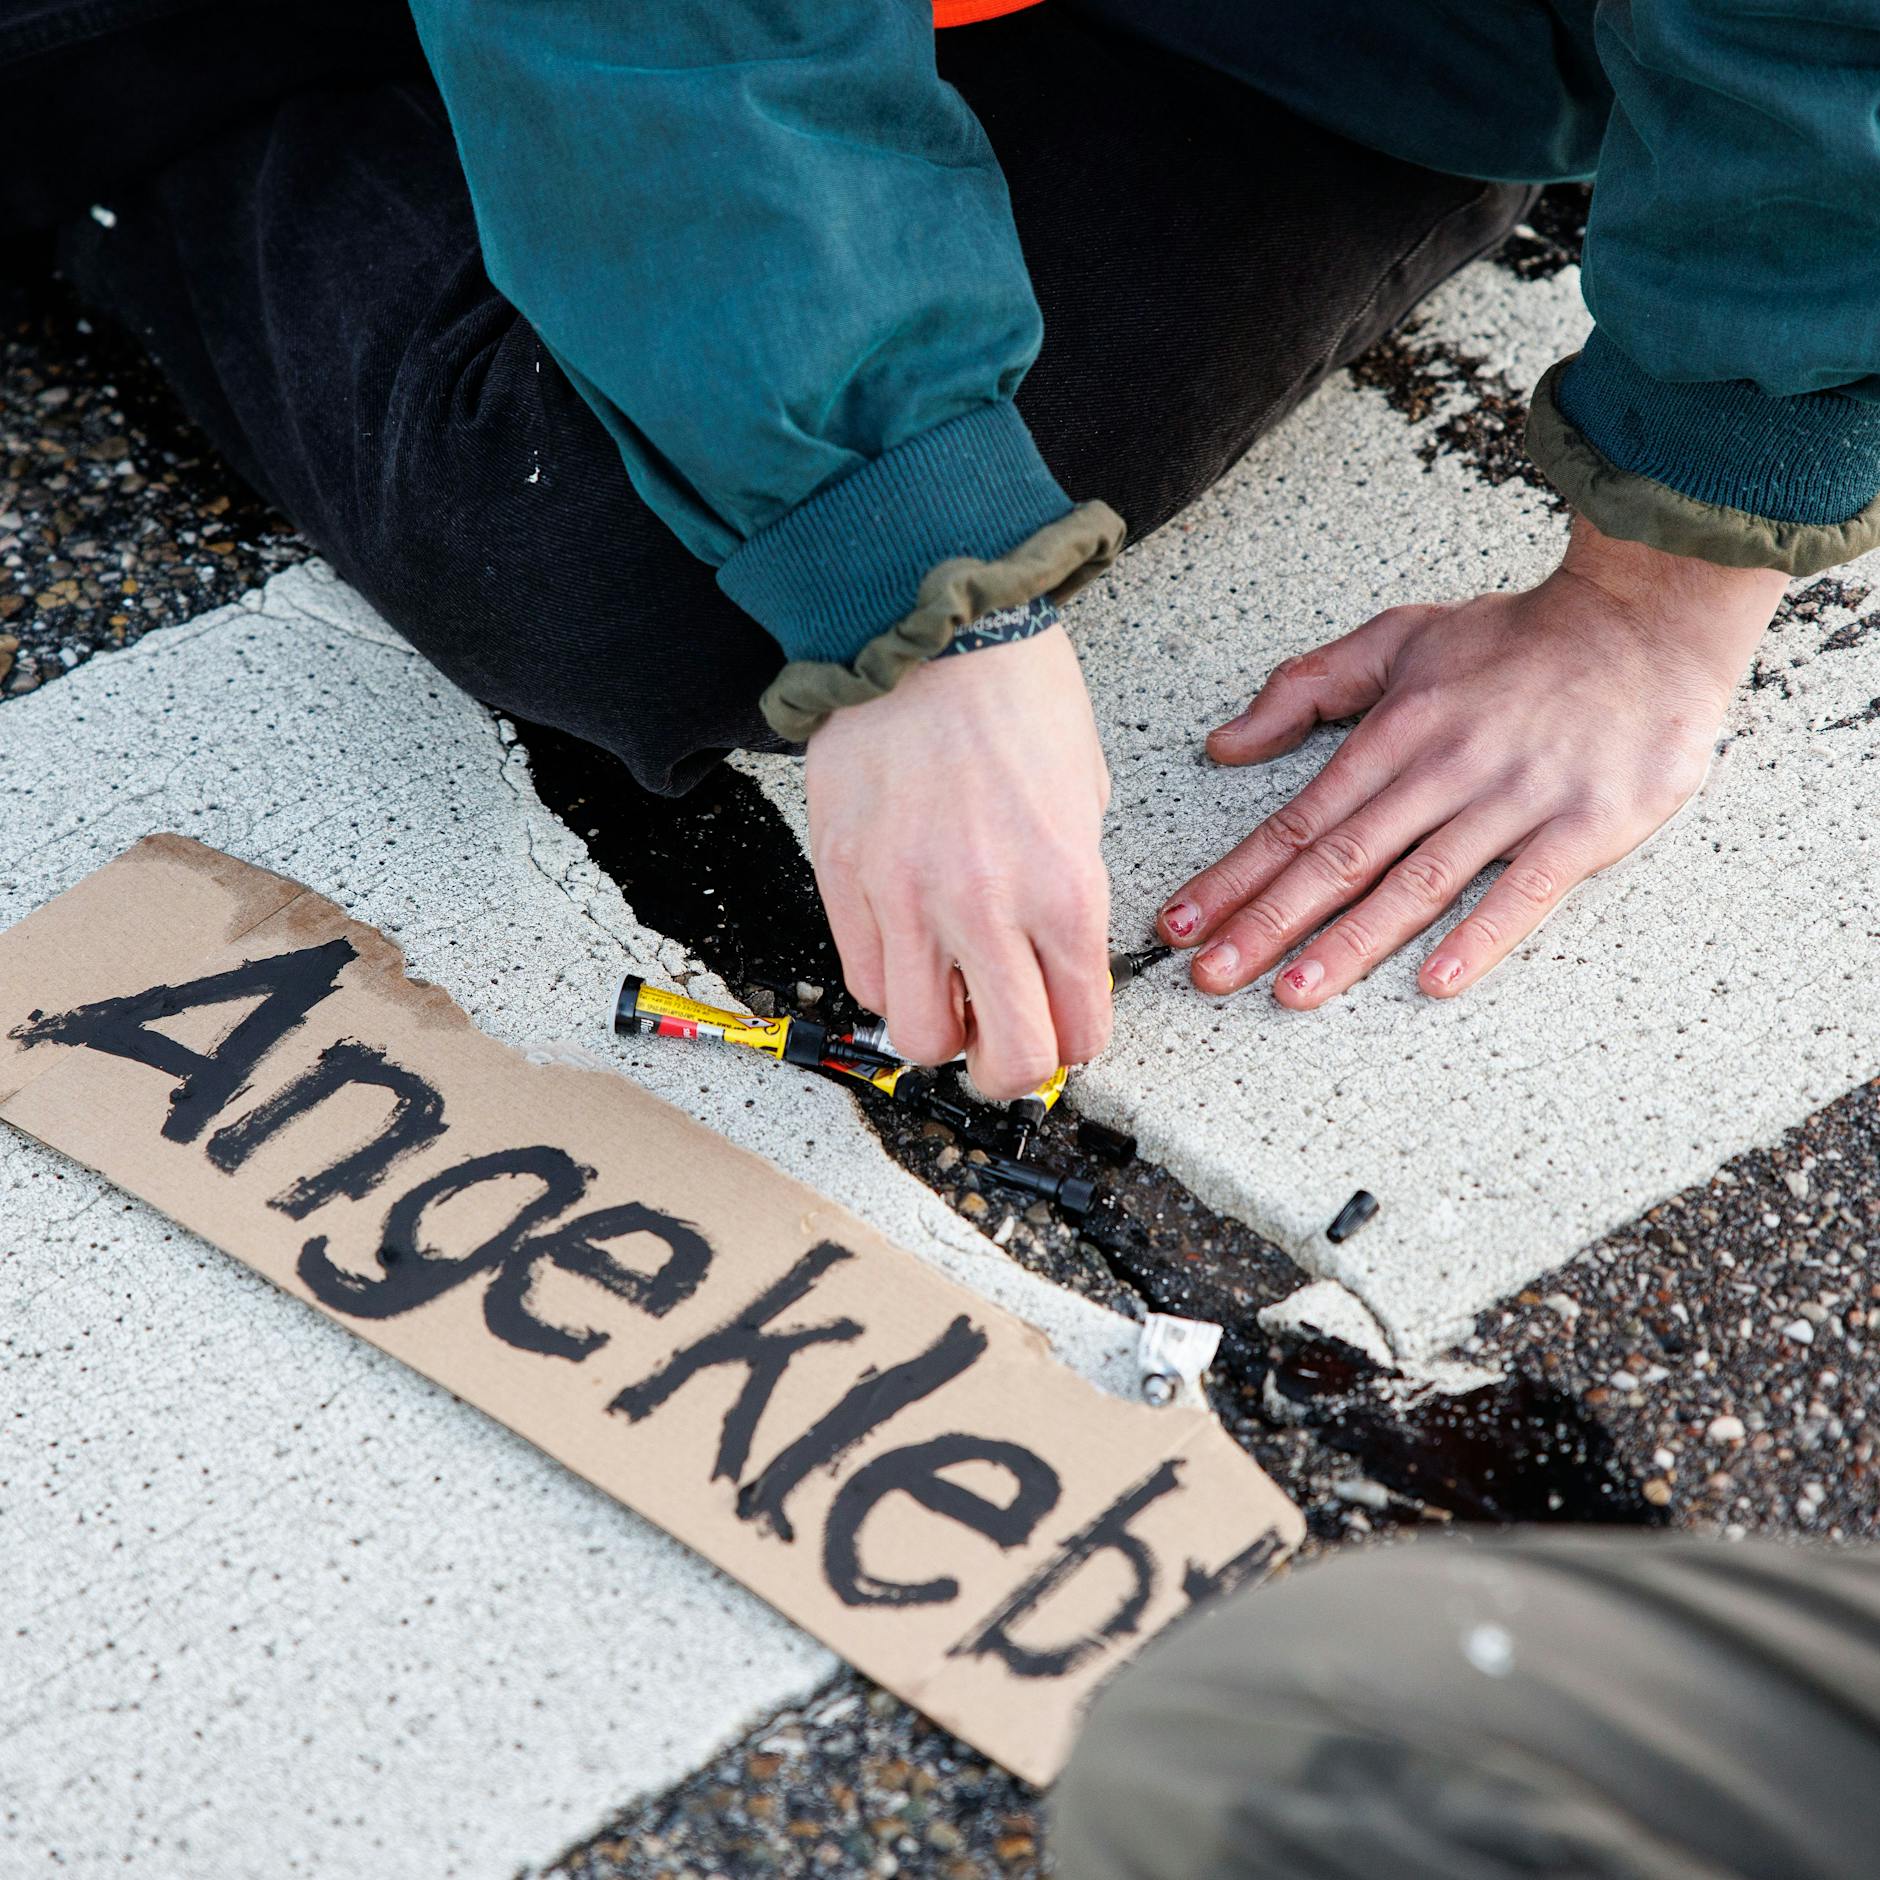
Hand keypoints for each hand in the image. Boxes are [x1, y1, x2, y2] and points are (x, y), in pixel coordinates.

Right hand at [806, 623, 1111, 1097]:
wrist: (928, 627)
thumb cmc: (1015, 695)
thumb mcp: (1082, 799)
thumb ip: (1069, 892)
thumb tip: (1052, 958)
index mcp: (1065, 891)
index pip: (1079, 1031)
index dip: (1076, 1044)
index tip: (1065, 1030)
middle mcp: (985, 911)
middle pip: (1005, 1064)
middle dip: (1013, 1068)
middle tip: (1007, 1040)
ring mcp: (906, 901)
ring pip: (918, 1038)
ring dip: (942, 1032)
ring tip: (949, 992)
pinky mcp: (845, 880)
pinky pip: (862, 978)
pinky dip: (889, 983)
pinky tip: (907, 948)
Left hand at [1158, 519, 1786, 1004]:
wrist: (1646, 617)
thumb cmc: (1518, 638)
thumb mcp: (1398, 639)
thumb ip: (1306, 687)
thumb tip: (1225, 743)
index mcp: (1394, 733)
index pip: (1297, 821)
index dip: (1234, 877)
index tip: (1179, 923)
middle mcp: (1442, 771)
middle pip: (1339, 861)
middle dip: (1264, 923)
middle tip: (1207, 976)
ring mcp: (1512, 801)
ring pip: (1416, 883)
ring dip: (1350, 942)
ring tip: (1291, 991)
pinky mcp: (1582, 826)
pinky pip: (1524, 891)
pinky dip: (1480, 937)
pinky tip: (1434, 981)